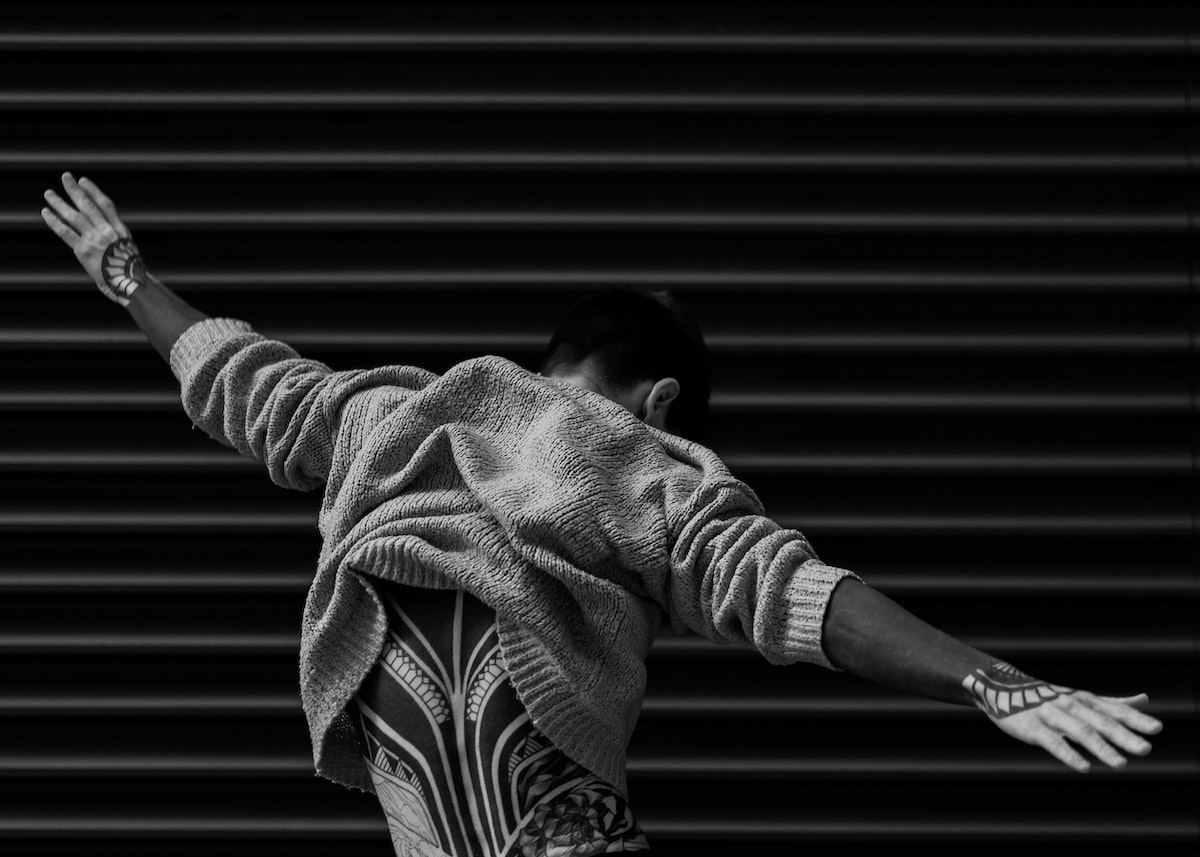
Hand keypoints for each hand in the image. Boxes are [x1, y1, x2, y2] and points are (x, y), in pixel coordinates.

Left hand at [40, 171, 158, 306]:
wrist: (130, 283)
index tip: (83, 181)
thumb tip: (102, 234)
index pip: (105, 204)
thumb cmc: (129, 271)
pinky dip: (54, 221)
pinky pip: (65, 232)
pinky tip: (46, 212)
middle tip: (65, 177)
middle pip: (88, 205)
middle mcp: (107, 230)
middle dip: (74, 190)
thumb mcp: (127, 249)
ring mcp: (94, 239)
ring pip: (74, 216)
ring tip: (48, 193)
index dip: (93, 191)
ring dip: (60, 203)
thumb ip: (114, 239)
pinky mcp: (83, 250)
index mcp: (119, 229)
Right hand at [962, 661, 1162, 772]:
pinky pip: (1052, 742)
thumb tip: (1144, 699)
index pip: (1114, 709)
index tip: (1157, 728)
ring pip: (1079, 731)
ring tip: (1120, 764)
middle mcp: (1070, 705)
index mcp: (1084, 700)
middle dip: (1124, 736)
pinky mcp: (1032, 727)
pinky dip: (1068, 754)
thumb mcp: (1081, 698)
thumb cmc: (1047, 697)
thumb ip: (1113, 703)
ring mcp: (1051, 715)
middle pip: (1100, 721)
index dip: (1136, 719)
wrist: (1002, 689)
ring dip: (1101, 748)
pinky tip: (1083, 767)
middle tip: (1145, 749)